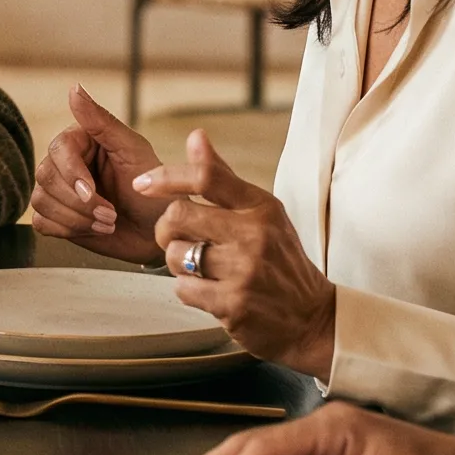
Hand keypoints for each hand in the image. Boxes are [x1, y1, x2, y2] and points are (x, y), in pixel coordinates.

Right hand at [28, 85, 169, 263]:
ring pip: (40, 201)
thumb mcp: (133, 151)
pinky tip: (94, 229)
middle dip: (78, 202)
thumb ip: (101, 121)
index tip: (92, 192)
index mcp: (82, 140)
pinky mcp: (58, 217)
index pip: (58, 149)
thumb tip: (74, 88)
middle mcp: (66, 163)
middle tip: (111, 214)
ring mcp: (59, 191)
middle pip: (45, 176)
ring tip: (107, 222)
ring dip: (75, 218)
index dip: (71, 173)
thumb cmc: (155, 190)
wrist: (160, 233)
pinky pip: (42, 223)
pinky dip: (67, 229)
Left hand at [143, 129, 337, 375]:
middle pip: (177, 216)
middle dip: (165, 229)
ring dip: (178, 264)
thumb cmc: (279, 259)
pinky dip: (188, 291)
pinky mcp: (234, 304)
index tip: (142, 184)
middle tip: (177, 239)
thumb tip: (196, 136)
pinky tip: (211, 292)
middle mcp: (255, 235)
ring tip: (201, 269)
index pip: (205, 177)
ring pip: (175, 255)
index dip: (165, 176)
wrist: (312, 318)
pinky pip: (183, 289)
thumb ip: (223, 178)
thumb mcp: (261, 213)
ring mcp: (245, 271)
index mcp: (261, 206)